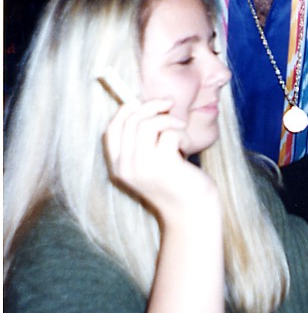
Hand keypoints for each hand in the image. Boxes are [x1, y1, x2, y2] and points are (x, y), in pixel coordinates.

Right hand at [104, 97, 218, 226]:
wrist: (191, 212)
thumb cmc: (175, 182)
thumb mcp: (150, 162)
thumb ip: (142, 141)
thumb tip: (143, 104)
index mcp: (118, 166)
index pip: (111, 129)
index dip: (125, 110)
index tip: (142, 100)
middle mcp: (125, 166)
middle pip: (131, 121)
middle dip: (152, 105)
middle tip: (170, 103)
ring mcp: (142, 166)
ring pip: (149, 124)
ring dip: (169, 120)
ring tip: (181, 128)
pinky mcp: (163, 164)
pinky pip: (169, 133)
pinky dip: (181, 133)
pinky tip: (187, 146)